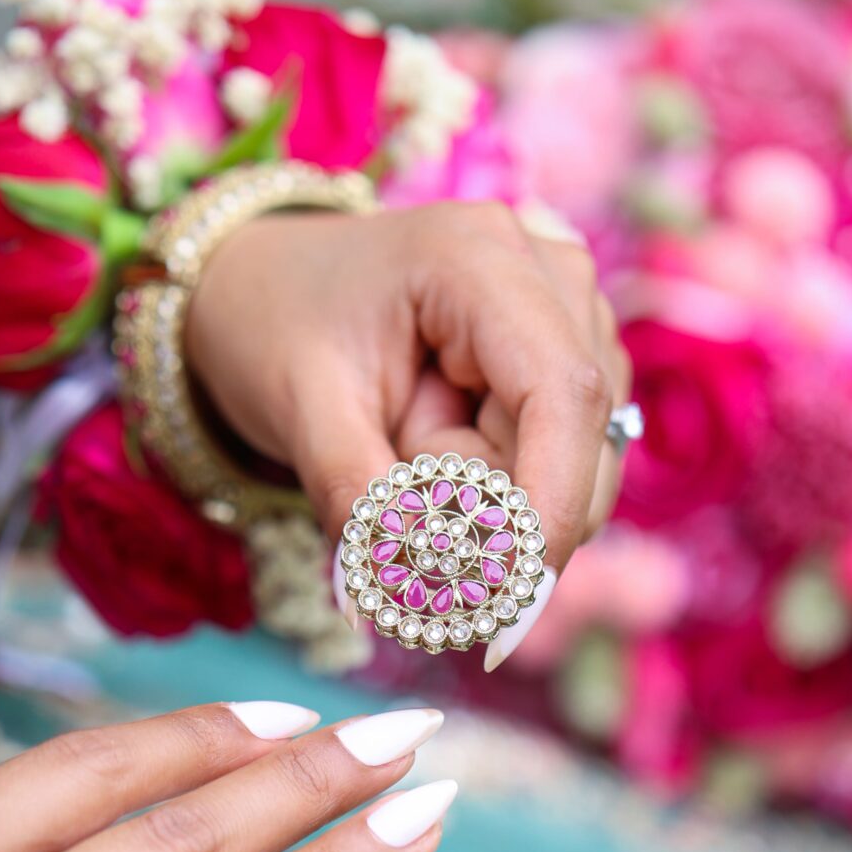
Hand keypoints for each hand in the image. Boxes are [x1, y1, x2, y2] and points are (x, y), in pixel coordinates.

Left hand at [186, 202, 630, 581]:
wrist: (269, 288)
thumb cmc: (279, 328)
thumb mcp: (298, 409)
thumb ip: (356, 495)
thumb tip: (400, 595)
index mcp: (479, 256)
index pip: (563, 391)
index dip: (555, 501)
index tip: (514, 594)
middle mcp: (548, 269)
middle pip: (582, 433)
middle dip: (505, 501)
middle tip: (399, 481)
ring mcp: (571, 307)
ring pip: (581, 455)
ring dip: (495, 486)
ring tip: (405, 431)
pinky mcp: (572, 349)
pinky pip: (567, 453)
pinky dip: (503, 476)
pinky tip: (438, 432)